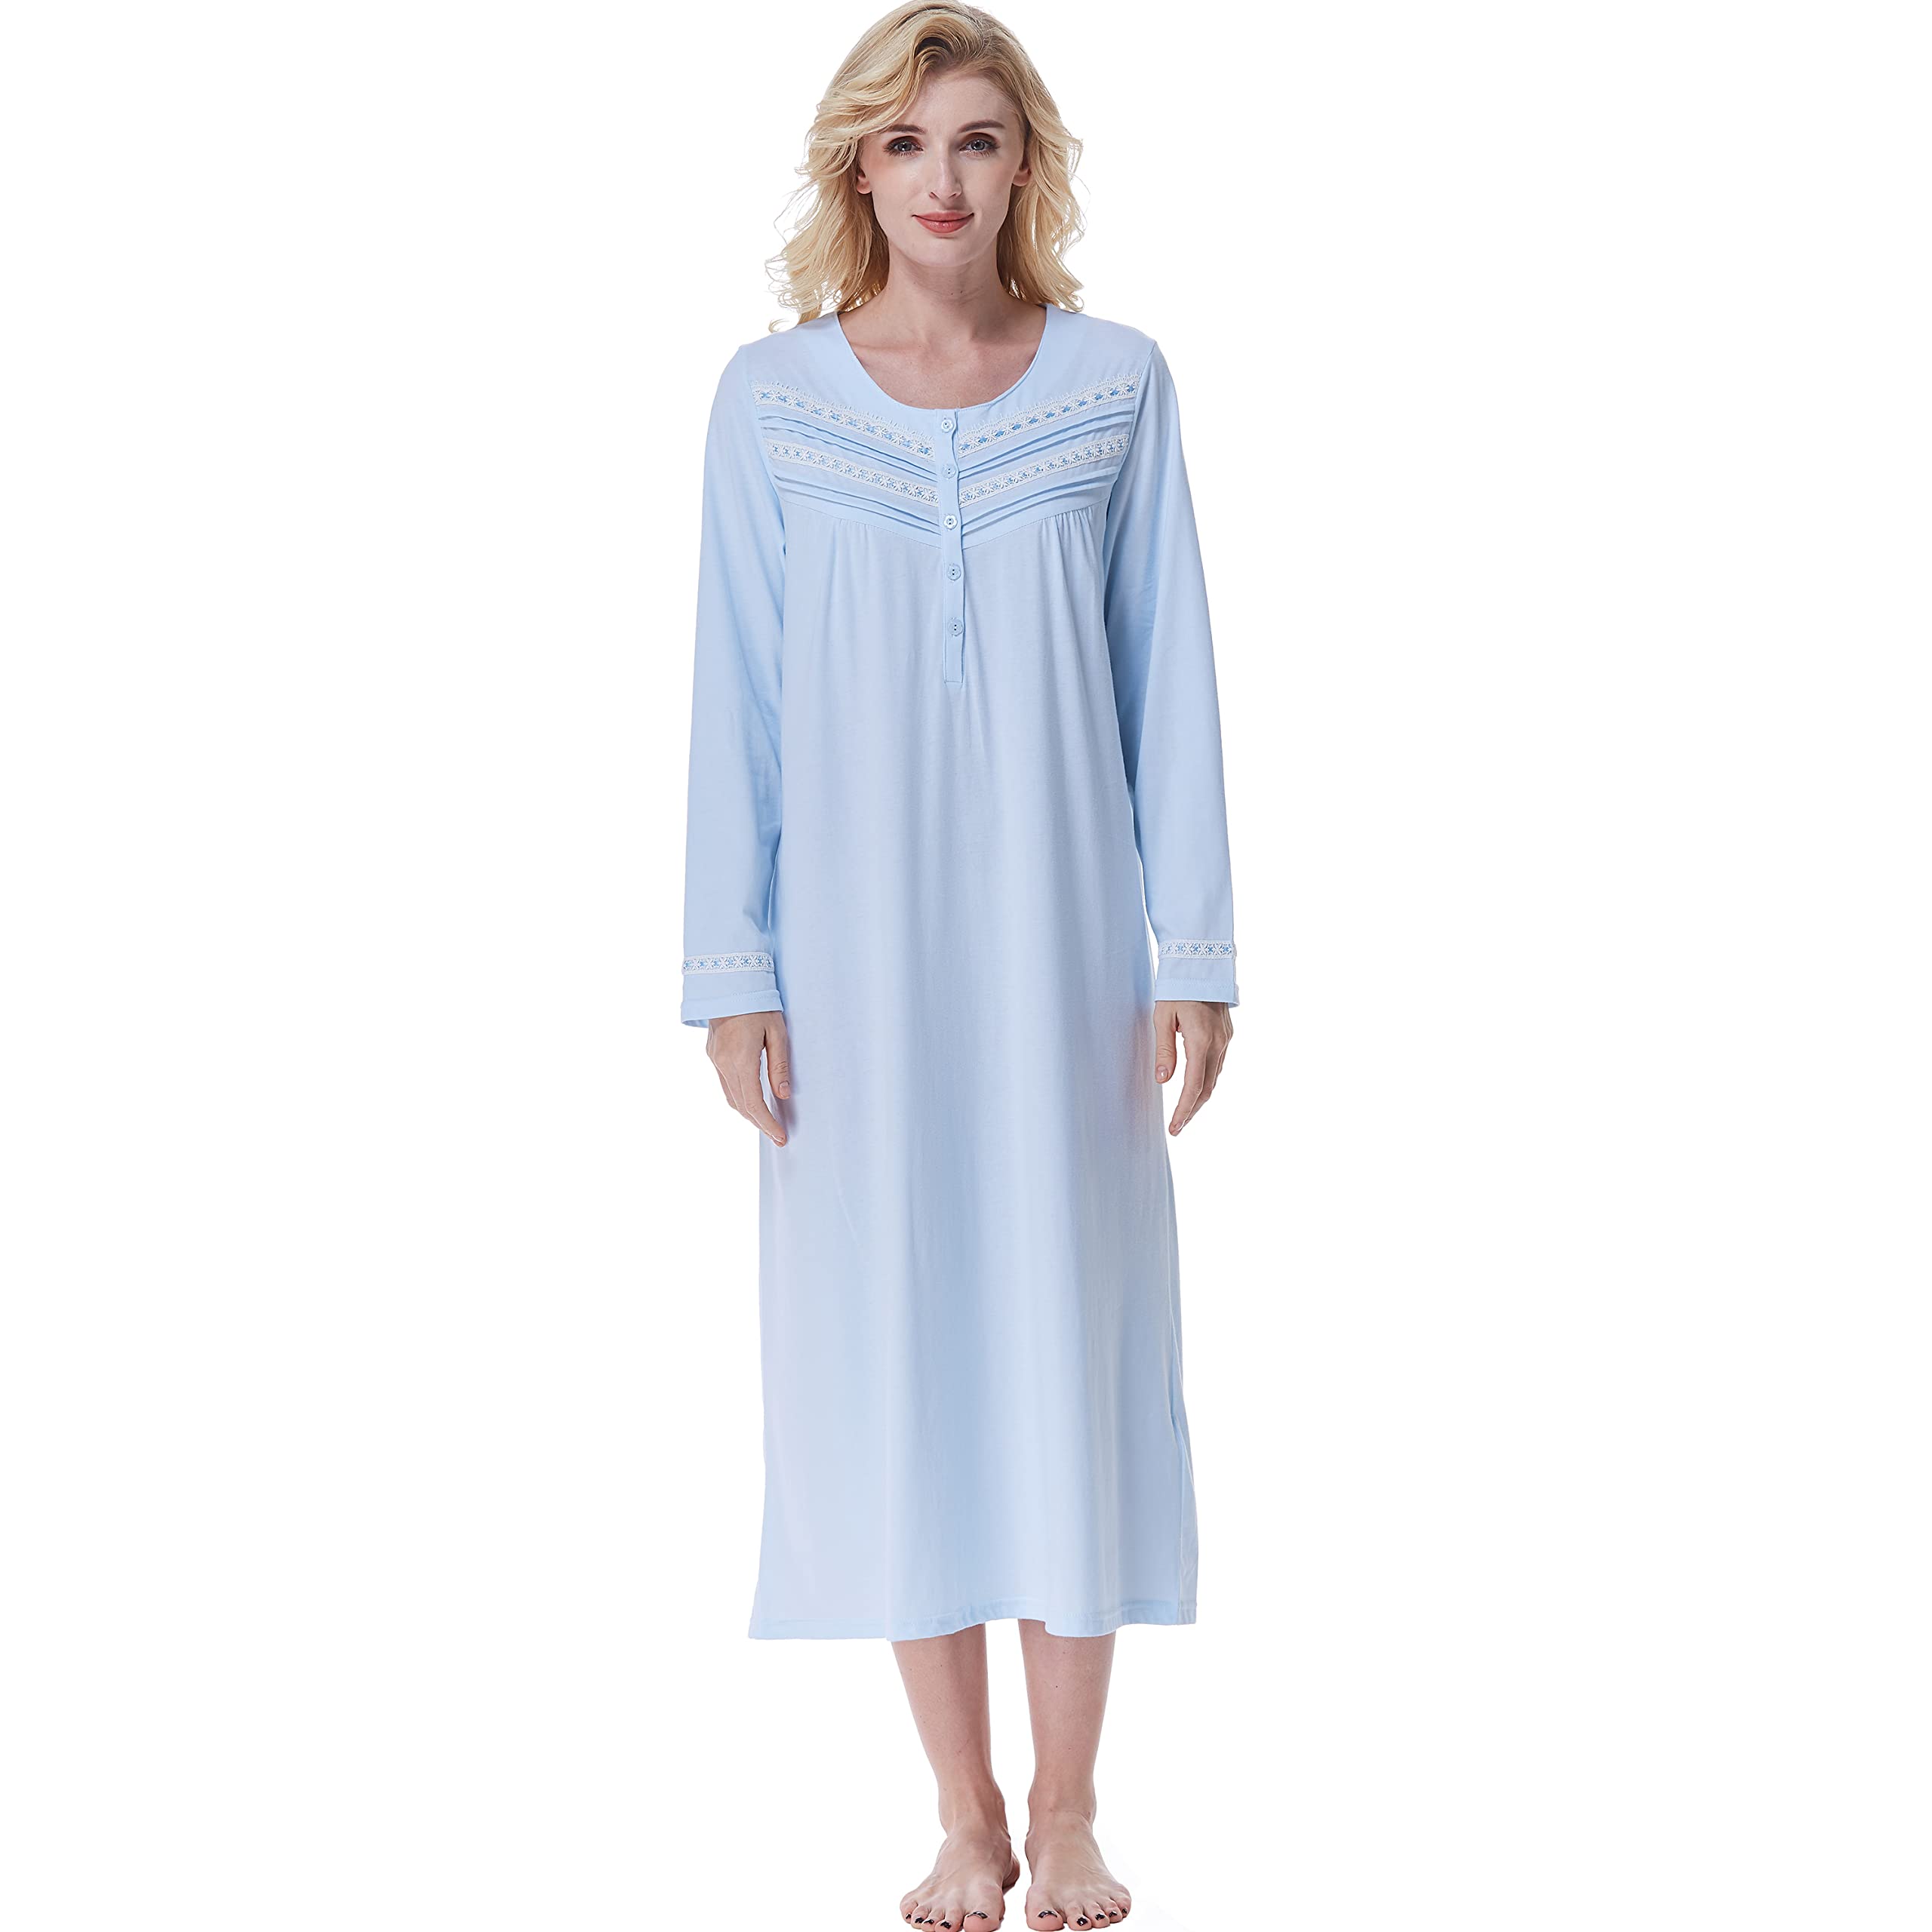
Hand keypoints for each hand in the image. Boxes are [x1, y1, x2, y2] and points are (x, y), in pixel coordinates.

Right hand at [706, 1010, 790, 1145]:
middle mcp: (723, 1063)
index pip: (753, 1103)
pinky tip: (752, 1100)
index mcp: (741, 1059)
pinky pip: (725, 1085)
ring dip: (748, 1113)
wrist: (729, 983)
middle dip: (759, 1123)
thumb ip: (779, 1065)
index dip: (767, 1124)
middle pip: (740, 1105)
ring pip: (730, 1097)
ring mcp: (715, 1060)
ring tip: (767, 1122)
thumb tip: (782, 1094)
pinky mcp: (712, 1055)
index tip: (780, 1137)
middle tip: (778, 1135)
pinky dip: (739, 1098)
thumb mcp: (777, 1032)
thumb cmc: (758, 1004)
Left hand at [1155, 999, 1231, 1134]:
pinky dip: (1207, 1080)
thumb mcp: (1162, 1017)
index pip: (1193, 1085)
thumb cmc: (1177, 987)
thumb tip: (1162, 1080)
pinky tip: (1196, 1086)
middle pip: (1208, 1087)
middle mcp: (1218, 1043)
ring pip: (1215, 1078)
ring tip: (1185, 1112)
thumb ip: (1164, 1050)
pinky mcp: (1227, 1034)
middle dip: (1192, 1110)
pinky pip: (1218, 1064)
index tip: (1175, 1127)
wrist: (1202, 962)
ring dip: (1200, 1097)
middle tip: (1178, 1127)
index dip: (1184, 1109)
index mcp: (1201, 1039)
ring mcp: (1226, 1039)